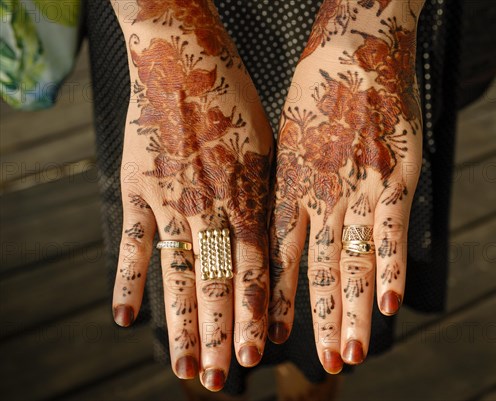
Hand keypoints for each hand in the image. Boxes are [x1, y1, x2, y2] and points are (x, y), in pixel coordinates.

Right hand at [110, 0, 271, 390]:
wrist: (186, 61)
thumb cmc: (236, 104)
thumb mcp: (268, 151)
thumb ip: (267, 201)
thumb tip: (273, 247)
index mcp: (249, 199)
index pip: (254, 272)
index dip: (254, 316)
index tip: (257, 355)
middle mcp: (211, 210)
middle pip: (216, 285)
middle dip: (219, 336)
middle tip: (219, 381)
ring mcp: (171, 204)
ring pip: (177, 276)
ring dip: (179, 324)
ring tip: (182, 367)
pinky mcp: (138, 190)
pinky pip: (131, 244)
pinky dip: (126, 280)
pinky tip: (123, 318)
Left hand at [268, 0, 423, 372]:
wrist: (357, 43)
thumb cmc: (316, 86)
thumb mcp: (285, 135)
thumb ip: (286, 183)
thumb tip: (283, 220)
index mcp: (287, 184)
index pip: (275, 257)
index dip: (272, 300)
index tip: (266, 336)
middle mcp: (318, 193)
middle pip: (311, 271)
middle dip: (311, 323)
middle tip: (314, 365)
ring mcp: (358, 186)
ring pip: (350, 261)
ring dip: (348, 312)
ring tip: (348, 355)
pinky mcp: (396, 175)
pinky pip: (391, 232)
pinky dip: (389, 271)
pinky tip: (386, 307)